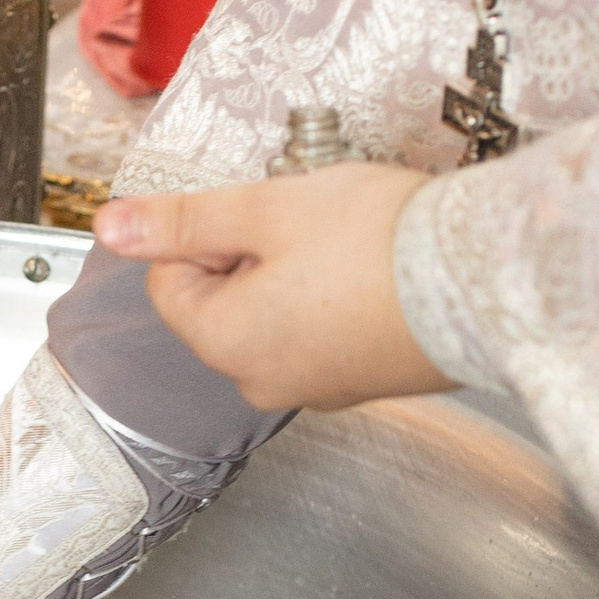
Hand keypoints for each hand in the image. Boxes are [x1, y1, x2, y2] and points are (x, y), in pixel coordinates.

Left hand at [92, 166, 445, 411]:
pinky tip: (374, 269)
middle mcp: (264, 381)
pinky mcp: (366, 382)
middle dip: (252, 253)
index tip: (257, 209)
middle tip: (305, 220)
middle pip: (223, 304)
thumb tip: (111, 228)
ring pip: (275, 316)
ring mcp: (319, 389)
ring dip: (295, 273)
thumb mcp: (265, 209)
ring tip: (346, 242)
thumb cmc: (379, 241)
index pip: (169, 284)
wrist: (487, 279)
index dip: (203, 233)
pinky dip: (336, 299)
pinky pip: (325, 334)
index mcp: (226, 344)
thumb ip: (182, 221)